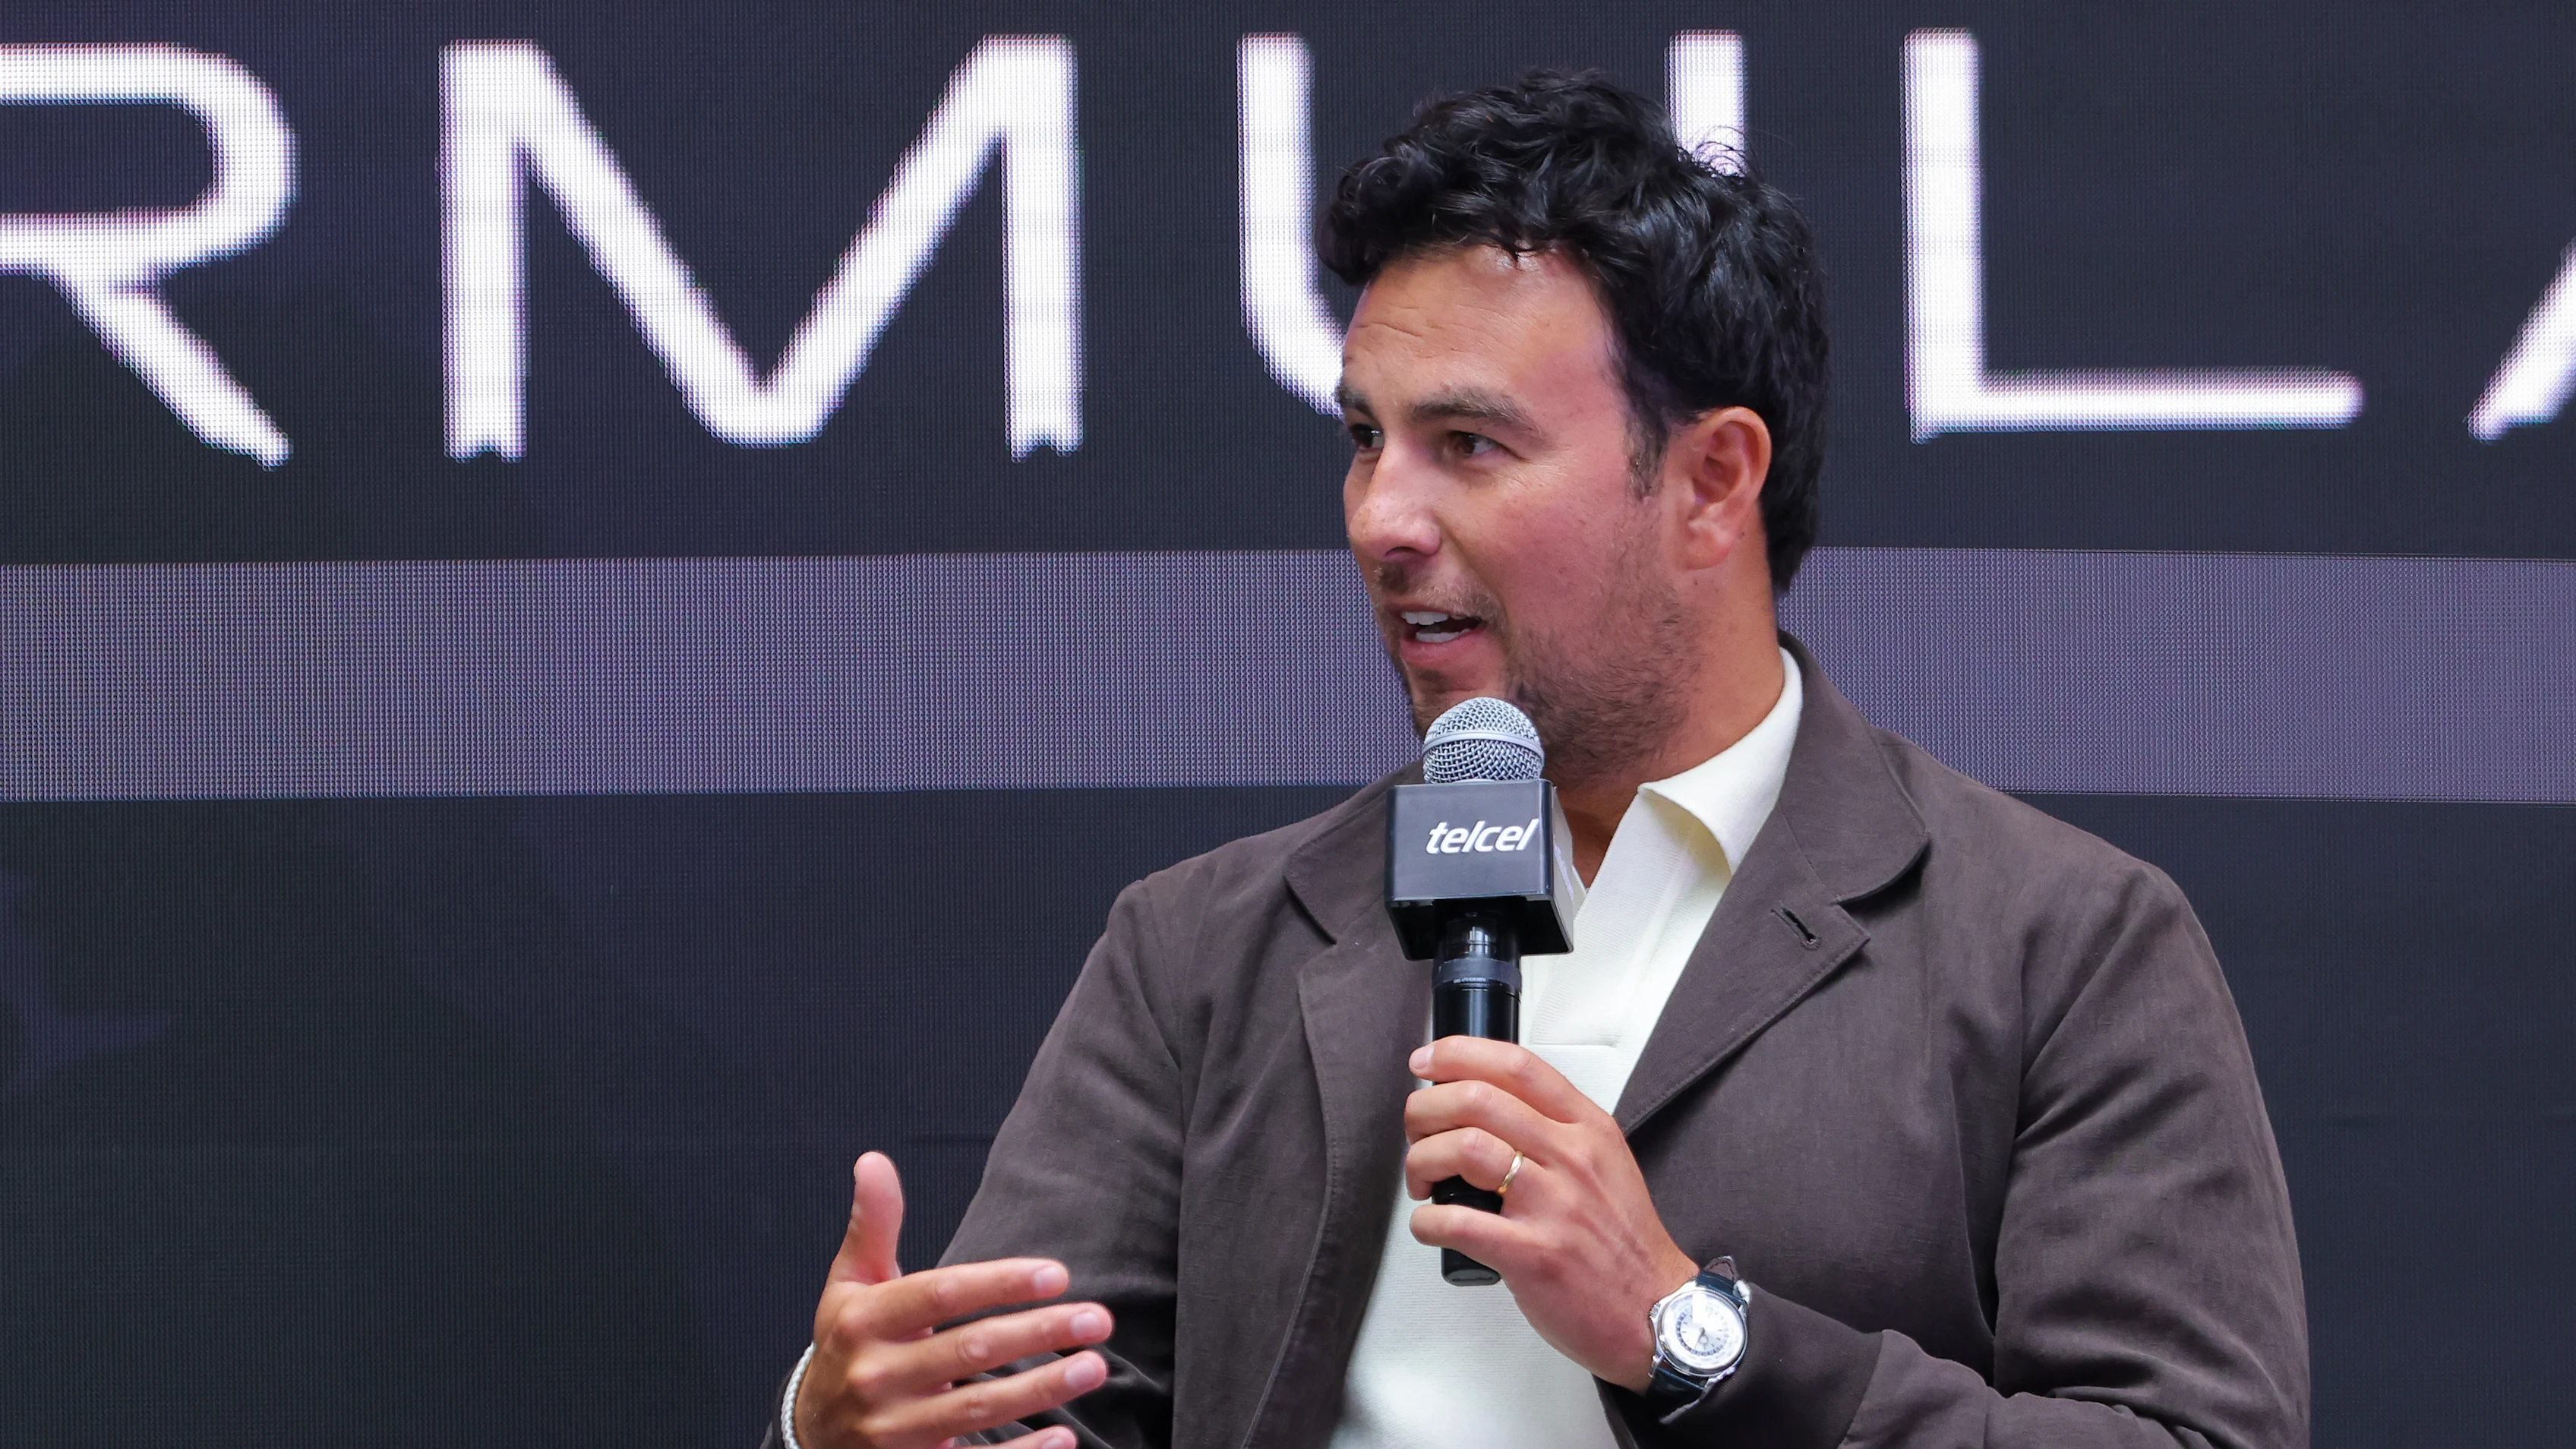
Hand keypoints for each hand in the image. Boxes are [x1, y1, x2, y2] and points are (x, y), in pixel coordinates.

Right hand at [796, 1152, 1113, 1448]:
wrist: (811, 1431)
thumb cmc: (847, 1344)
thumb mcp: (850, 1284)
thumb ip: (873, 1224)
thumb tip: (874, 1160)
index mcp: (862, 1322)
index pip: (940, 1295)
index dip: (1000, 1282)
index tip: (1057, 1274)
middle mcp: (873, 1376)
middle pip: (968, 1351)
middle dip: (1038, 1333)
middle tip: (1098, 1319)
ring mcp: (891, 1430)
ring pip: (976, 1409)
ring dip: (1041, 1389)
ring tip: (1093, 1366)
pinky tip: (1064, 1436)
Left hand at [1402, 1038, 1698, 1391]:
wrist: (1655, 1312)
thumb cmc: (1623, 1244)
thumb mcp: (1606, 1163)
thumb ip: (1557, 1130)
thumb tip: (1487, 1106)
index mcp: (1588, 1129)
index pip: (1517, 1065)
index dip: (1459, 1054)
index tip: (1428, 1062)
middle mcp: (1571, 1158)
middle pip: (1477, 1098)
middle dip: (1426, 1109)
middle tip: (1416, 1131)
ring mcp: (1553, 1205)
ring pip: (1463, 1147)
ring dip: (1421, 1160)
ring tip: (1423, 1181)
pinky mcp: (1532, 1254)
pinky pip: (1458, 1221)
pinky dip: (1426, 1221)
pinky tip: (1430, 1225)